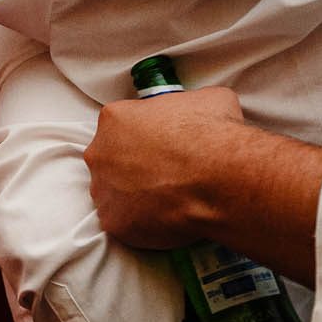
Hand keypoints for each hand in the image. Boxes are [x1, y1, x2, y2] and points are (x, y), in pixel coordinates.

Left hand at [85, 86, 245, 248]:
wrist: (221, 180)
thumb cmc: (213, 136)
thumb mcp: (208, 99)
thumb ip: (188, 104)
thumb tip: (197, 111)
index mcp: (115, 118)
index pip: (121, 124)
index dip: (144, 134)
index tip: (162, 143)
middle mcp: (100, 153)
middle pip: (111, 159)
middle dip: (133, 165)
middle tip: (163, 171)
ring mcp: (103, 190)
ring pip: (113, 192)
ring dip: (133, 194)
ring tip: (166, 196)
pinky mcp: (113, 222)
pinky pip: (123, 222)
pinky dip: (141, 221)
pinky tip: (165, 217)